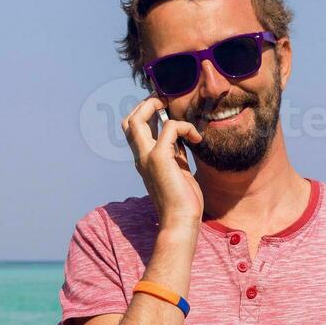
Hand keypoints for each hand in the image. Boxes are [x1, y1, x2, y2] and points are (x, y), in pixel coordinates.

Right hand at [122, 96, 203, 233]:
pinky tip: (196, 138)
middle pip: (129, 120)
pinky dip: (185, 127)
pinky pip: (170, 127)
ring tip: (177, 112)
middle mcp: (140, 157)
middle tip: (166, 103)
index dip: (146, 114)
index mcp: (144, 160)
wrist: (180, 221)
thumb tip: (182, 137)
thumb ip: (176, 153)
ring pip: (137, 119)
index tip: (166, 110)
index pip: (134, 130)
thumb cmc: (183, 201)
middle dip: (146, 105)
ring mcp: (146, 157)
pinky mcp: (159, 158)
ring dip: (156, 107)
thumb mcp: (179, 170)